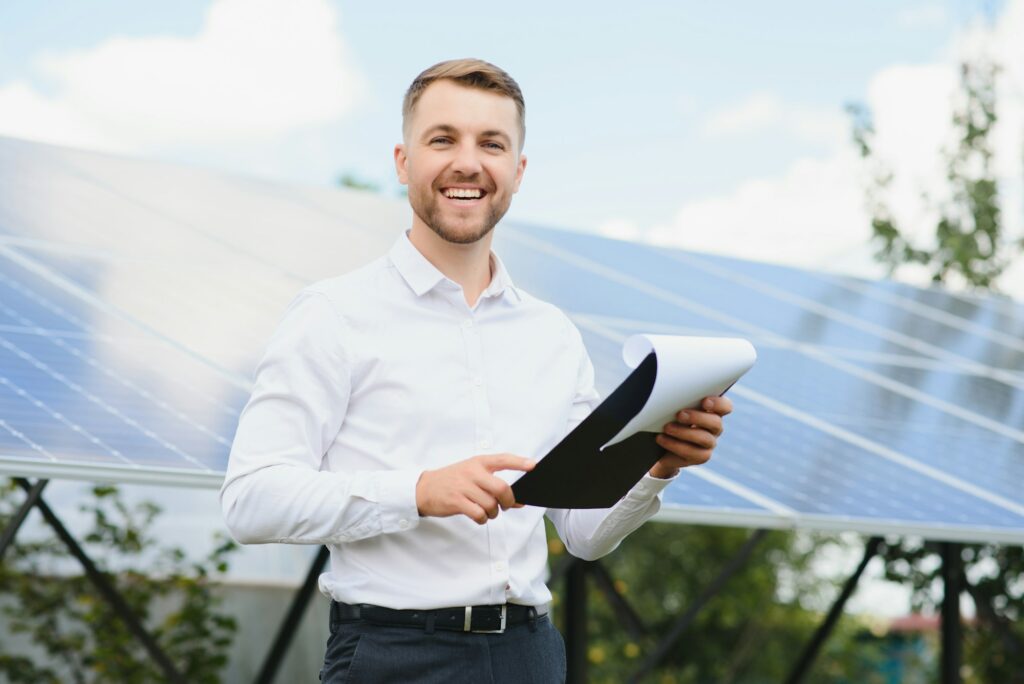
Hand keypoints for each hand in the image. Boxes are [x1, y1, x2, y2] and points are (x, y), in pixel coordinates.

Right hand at [416, 453, 535, 524]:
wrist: (423, 489)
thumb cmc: (452, 481)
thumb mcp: (472, 476)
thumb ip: (494, 485)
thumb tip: (519, 501)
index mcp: (478, 462)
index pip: (503, 459)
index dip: (519, 462)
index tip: (533, 465)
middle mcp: (472, 472)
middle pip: (502, 488)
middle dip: (508, 500)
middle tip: (505, 505)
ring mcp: (464, 487)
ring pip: (491, 504)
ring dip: (493, 513)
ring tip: (486, 512)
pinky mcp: (457, 501)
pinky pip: (479, 514)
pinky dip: (482, 519)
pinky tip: (478, 516)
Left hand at [649, 396, 732, 478]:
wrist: (660, 447)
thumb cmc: (668, 420)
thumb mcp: (673, 408)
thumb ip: (679, 402)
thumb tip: (670, 396)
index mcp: (712, 411)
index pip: (725, 406)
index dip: (718, 404)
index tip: (704, 402)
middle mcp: (714, 428)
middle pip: (716, 422)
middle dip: (697, 418)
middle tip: (679, 415)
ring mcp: (709, 444)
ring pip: (705, 438)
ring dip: (684, 432)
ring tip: (667, 428)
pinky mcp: (701, 457)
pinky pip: (692, 452)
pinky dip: (675, 445)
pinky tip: (662, 439)